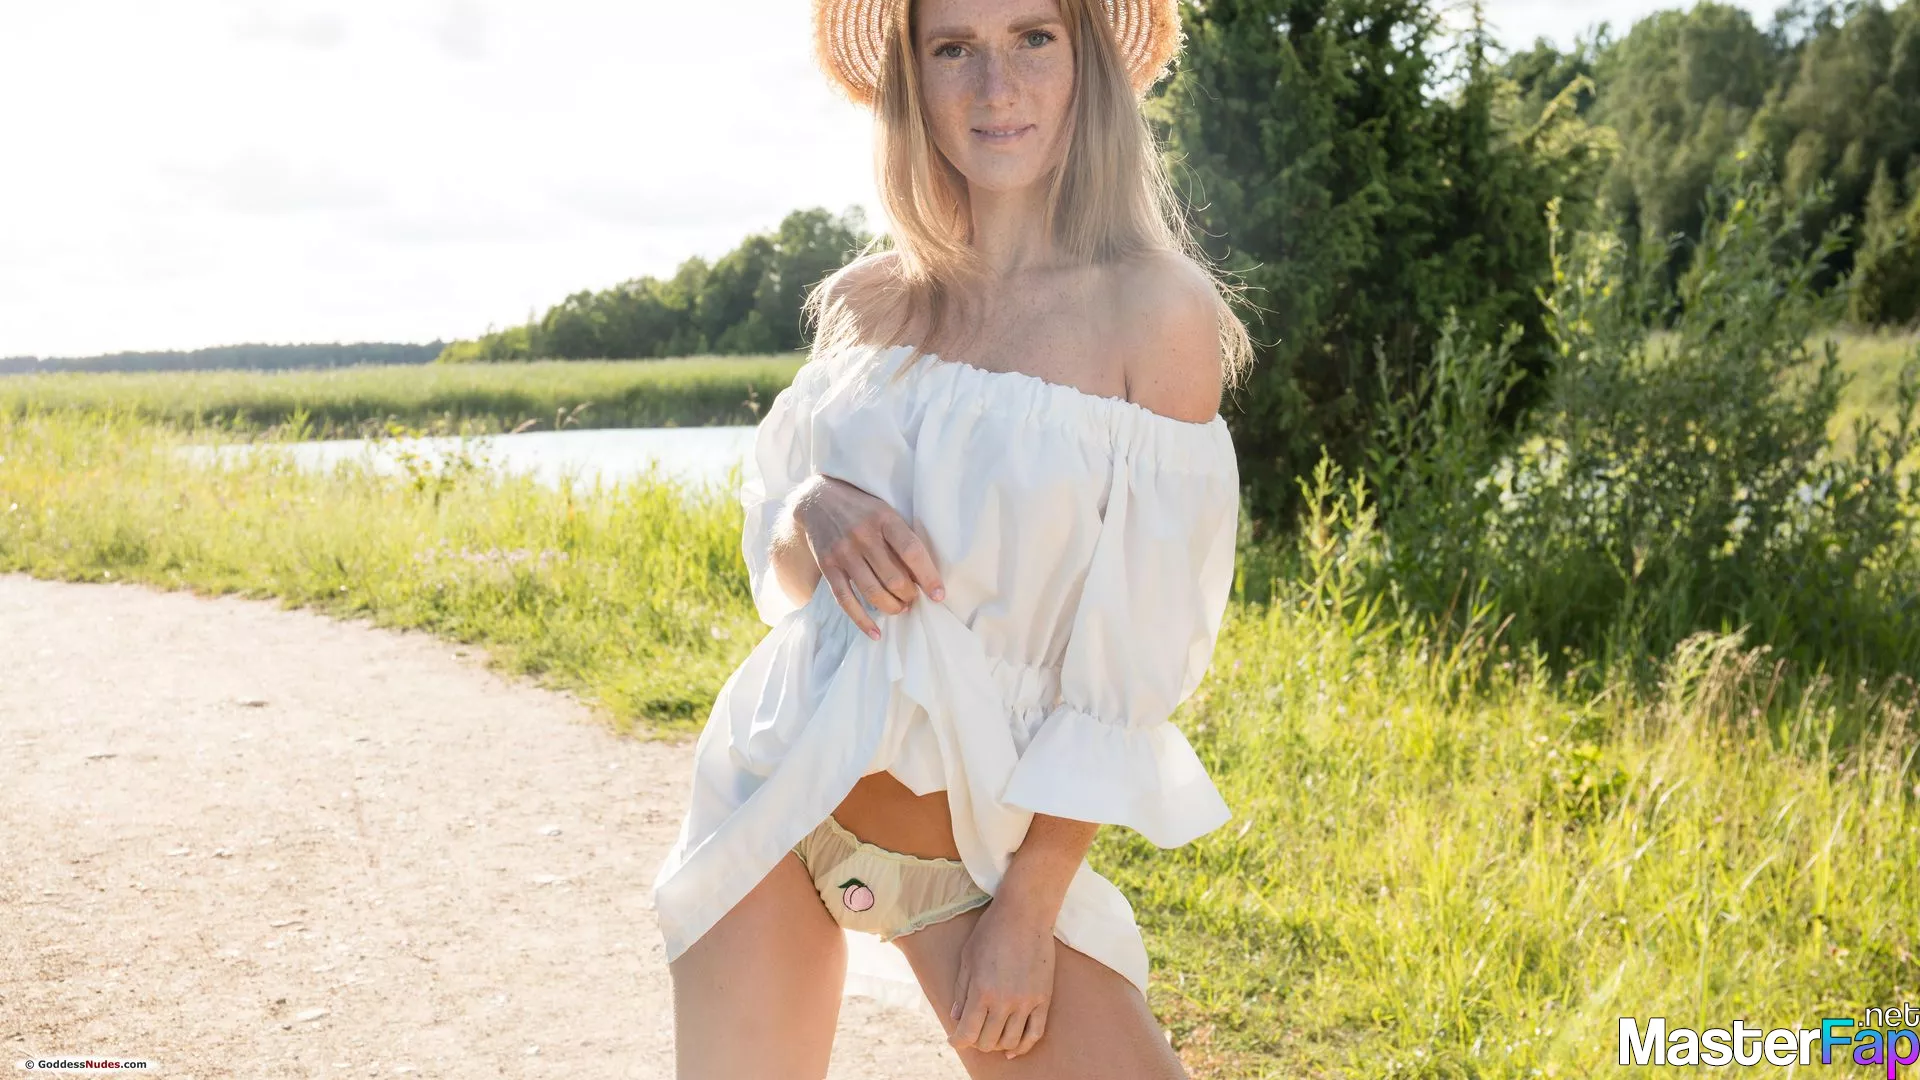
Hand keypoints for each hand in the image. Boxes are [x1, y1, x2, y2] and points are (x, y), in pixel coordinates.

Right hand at [790, 474, 944, 639]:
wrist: (818, 500)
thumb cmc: (863, 509)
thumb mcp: (886, 512)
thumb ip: (902, 538)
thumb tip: (922, 576)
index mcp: (884, 519)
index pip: (911, 551)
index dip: (928, 576)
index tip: (939, 595)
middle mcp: (863, 536)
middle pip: (893, 578)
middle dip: (909, 595)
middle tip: (913, 598)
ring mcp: (843, 552)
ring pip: (873, 592)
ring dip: (892, 607)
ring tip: (900, 608)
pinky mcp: (828, 566)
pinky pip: (845, 600)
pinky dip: (862, 620)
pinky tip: (876, 633)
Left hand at [947, 898, 1055, 1058]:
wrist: (1025, 914)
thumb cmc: (991, 931)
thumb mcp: (967, 959)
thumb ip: (961, 991)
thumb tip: (956, 1018)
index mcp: (982, 992)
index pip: (967, 1034)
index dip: (958, 1042)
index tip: (955, 1040)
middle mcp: (1005, 1001)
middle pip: (988, 1041)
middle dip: (976, 1042)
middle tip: (973, 1033)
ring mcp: (1027, 1001)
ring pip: (1011, 1041)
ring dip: (998, 1044)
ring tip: (991, 1036)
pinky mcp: (1044, 998)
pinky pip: (1036, 1032)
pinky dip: (1023, 1046)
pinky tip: (1014, 1049)